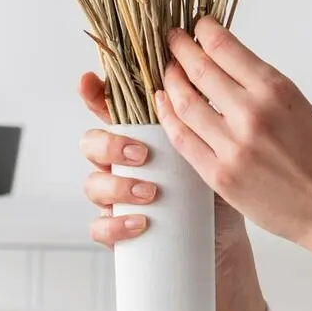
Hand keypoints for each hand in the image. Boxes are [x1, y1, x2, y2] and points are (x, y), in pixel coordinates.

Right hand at [78, 69, 248, 261]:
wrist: (222, 237)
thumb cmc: (215, 188)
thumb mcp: (213, 148)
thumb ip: (202, 116)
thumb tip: (205, 73)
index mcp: (140, 136)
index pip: (108, 110)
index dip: (92, 94)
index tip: (89, 80)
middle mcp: (121, 164)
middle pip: (92, 143)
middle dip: (110, 144)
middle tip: (142, 152)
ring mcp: (115, 197)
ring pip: (93, 184)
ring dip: (117, 186)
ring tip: (150, 192)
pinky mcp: (118, 230)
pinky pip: (100, 227)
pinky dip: (116, 225)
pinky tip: (141, 223)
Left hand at [152, 16, 311, 256]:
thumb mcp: (303, 111)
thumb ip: (266, 93)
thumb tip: (234, 75)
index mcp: (277, 91)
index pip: (224, 47)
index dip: (203, 32)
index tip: (196, 27)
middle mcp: (252, 113)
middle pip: (199, 69)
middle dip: (180, 50)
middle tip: (172, 42)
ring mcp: (233, 146)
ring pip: (183, 103)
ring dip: (170, 83)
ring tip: (167, 74)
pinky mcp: (221, 176)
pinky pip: (183, 140)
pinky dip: (169, 118)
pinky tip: (165, 106)